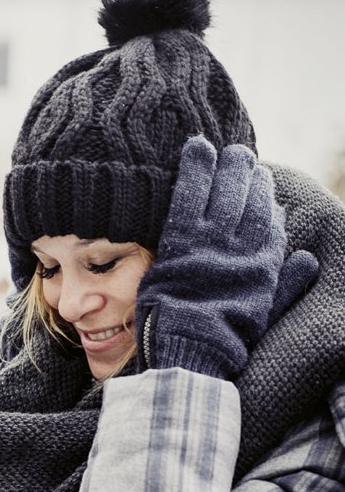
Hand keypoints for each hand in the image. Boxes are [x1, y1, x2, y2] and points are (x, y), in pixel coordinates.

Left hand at [136, 135, 288, 378]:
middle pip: (251, 199)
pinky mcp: (182, 237)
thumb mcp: (266, 313)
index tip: (263, 188)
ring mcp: (212, 240)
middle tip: (245, 158)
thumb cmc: (225, 336)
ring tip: (229, 150)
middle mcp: (242, 248)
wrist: (189, 345)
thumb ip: (289, 285)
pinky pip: (191, 193)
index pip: (271, 222)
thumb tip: (310, 259)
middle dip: (251, 175)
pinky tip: (198, 146)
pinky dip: (195, 167)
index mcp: (264, 266)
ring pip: (226, 190)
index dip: (267, 201)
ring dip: (229, 166)